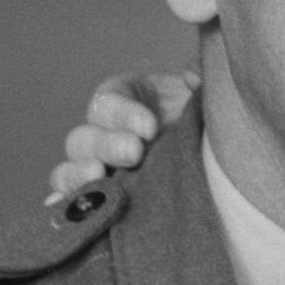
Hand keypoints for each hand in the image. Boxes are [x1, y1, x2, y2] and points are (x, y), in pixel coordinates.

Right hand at [47, 70, 197, 203]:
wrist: (219, 156)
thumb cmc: (207, 115)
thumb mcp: (208, 90)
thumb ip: (203, 75)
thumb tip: (193, 78)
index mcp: (124, 98)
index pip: (108, 101)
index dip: (123, 113)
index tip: (150, 127)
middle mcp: (105, 133)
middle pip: (85, 138)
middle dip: (108, 145)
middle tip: (135, 152)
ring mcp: (99, 168)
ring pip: (69, 170)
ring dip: (80, 175)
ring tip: (99, 176)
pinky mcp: (103, 198)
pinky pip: (72, 202)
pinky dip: (65, 206)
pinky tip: (68, 209)